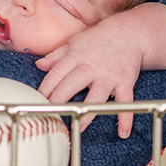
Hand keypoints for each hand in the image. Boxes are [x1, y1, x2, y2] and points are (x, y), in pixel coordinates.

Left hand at [35, 20, 142, 137]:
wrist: (128, 33)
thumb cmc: (98, 40)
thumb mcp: (75, 43)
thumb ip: (57, 56)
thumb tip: (39, 65)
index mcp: (76, 57)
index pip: (57, 73)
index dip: (46, 88)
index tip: (37, 100)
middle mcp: (91, 67)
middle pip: (72, 85)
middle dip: (59, 100)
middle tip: (50, 115)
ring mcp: (109, 76)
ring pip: (96, 96)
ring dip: (88, 111)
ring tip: (79, 126)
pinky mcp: (125, 82)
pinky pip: (125, 101)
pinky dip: (126, 116)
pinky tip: (123, 132)